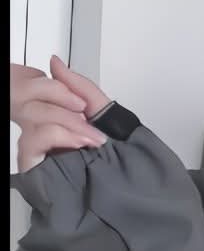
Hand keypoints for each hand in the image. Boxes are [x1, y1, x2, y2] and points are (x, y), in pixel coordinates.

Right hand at [11, 55, 109, 170]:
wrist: (123, 188)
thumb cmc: (114, 156)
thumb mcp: (102, 113)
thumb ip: (79, 86)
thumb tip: (56, 62)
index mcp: (54, 115)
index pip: (39, 90)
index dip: (57, 88)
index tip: (82, 103)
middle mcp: (40, 129)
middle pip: (32, 100)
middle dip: (63, 102)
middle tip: (87, 117)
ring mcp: (35, 146)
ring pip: (33, 117)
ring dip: (66, 121)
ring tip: (91, 137)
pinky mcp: (31, 164)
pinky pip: (32, 139)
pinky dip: (58, 135)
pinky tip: (78, 143)